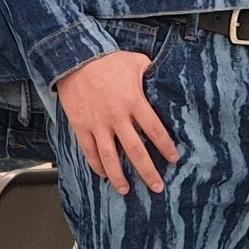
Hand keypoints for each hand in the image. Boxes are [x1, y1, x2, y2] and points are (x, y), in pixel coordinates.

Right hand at [55, 51, 178, 197]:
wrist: (75, 58)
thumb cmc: (108, 60)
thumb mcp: (137, 62)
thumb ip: (152, 73)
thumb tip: (167, 78)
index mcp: (134, 101)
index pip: (155, 130)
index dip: (165, 147)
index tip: (173, 159)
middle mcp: (117, 116)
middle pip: (135, 150)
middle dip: (147, 171)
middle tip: (157, 187)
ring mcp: (98, 123)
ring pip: (110, 157)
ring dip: (119, 176)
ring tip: (126, 190)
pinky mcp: (82, 126)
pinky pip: (89, 151)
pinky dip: (96, 165)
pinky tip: (104, 175)